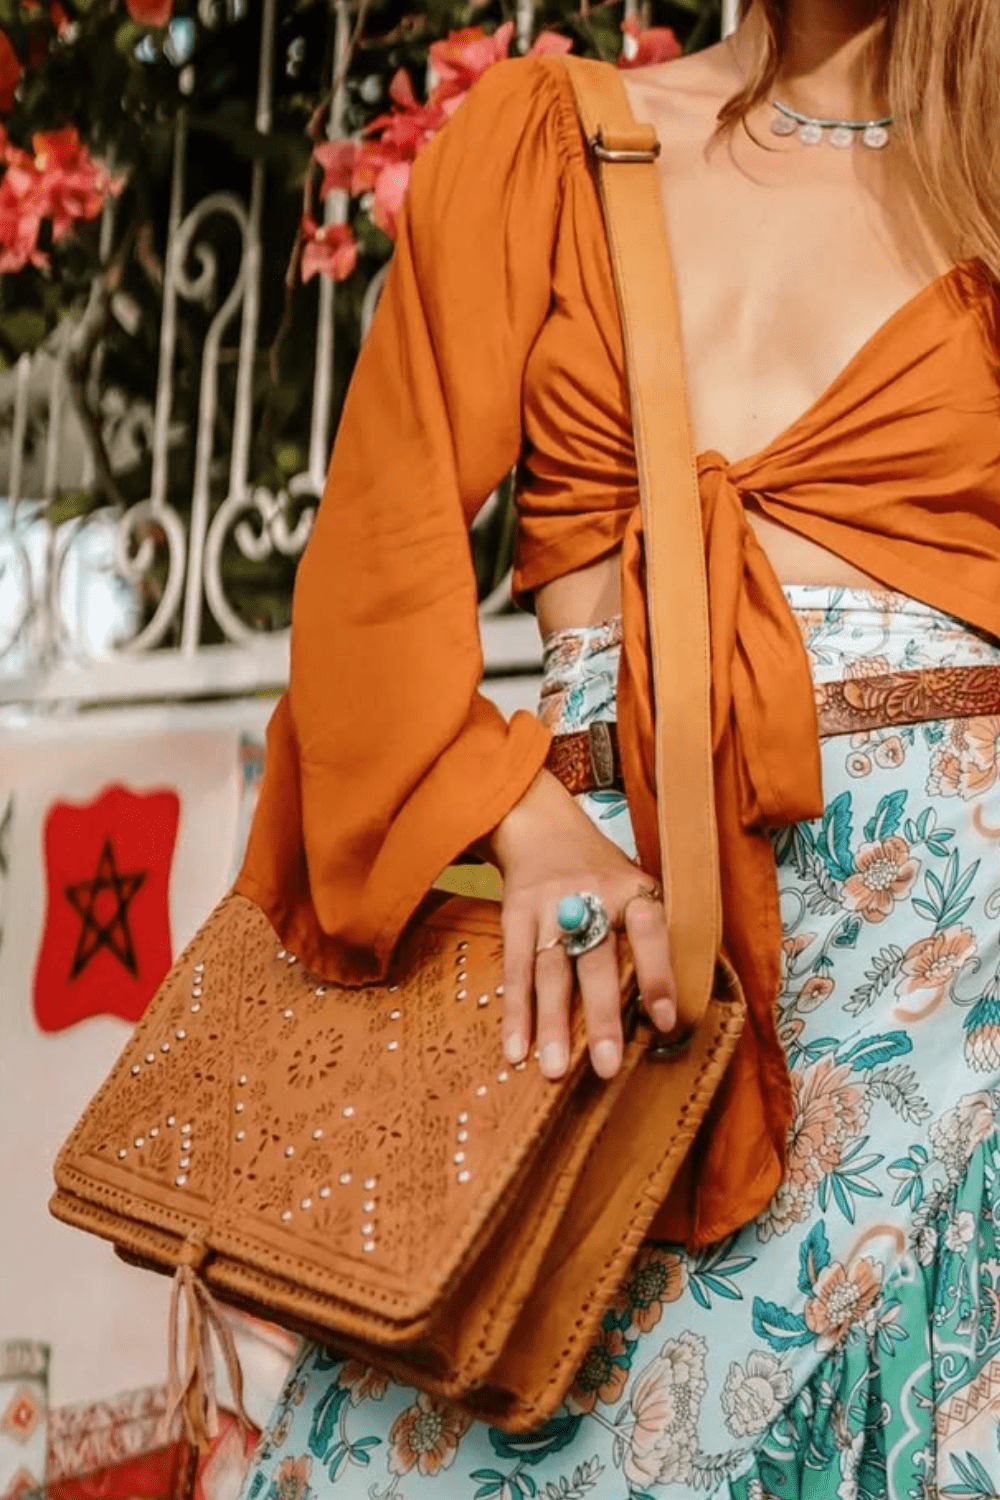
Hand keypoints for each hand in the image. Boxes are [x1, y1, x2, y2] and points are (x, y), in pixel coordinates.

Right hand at [486, 768, 674, 1081]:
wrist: (541, 826)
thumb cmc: (600, 873)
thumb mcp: (633, 887)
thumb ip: (647, 938)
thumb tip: (664, 1015)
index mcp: (632, 890)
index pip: (650, 932)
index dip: (658, 976)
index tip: (664, 1021)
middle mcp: (592, 895)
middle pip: (597, 960)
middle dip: (602, 1017)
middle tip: (607, 1067)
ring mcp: (549, 905)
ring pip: (552, 970)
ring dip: (552, 1024)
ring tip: (554, 1070)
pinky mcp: (516, 914)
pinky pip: (516, 969)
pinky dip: (515, 1012)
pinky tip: (517, 1049)